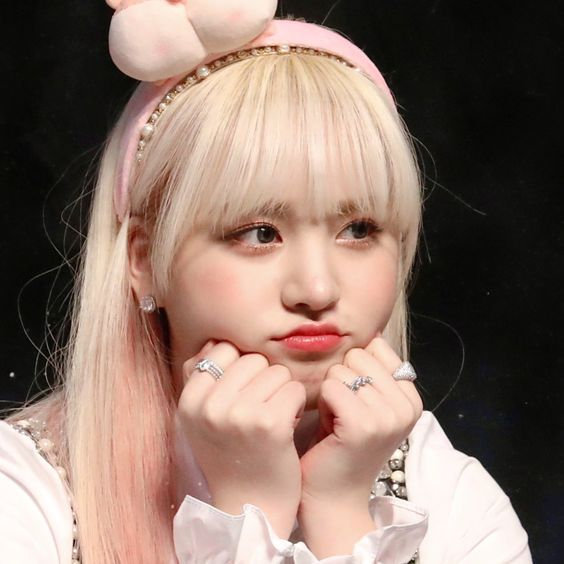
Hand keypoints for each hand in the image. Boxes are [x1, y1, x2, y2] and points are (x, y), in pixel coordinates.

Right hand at [177, 341, 305, 538]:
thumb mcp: (200, 418)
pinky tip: (286, 426)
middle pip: (254, 359)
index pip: (224, 350)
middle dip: (264, 380)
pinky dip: (297, 405)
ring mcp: (239, 415)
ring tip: (271, 419)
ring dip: (281, 393)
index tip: (242, 395)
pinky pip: (294, 389)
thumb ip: (201, 377)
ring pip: (277, 372)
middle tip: (259, 410)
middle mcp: (210, 406)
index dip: (241, 369)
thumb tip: (214, 341)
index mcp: (190, 400)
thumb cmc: (229, 455)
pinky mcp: (270, 425)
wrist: (249, 507)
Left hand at [298, 336, 422, 555]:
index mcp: (411, 397)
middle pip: (358, 355)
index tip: (354, 398)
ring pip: (342, 371)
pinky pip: (331, 387)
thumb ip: (373, 369)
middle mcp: (407, 405)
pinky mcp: (364, 425)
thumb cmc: (341, 442)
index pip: (376, 347)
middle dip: (341, 378)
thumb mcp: (365, 400)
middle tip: (342, 411)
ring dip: (330, 393)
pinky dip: (322, 402)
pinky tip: (328, 425)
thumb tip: (371, 330)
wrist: (333, 494)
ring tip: (336, 421)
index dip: (354, 367)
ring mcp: (388, 416)